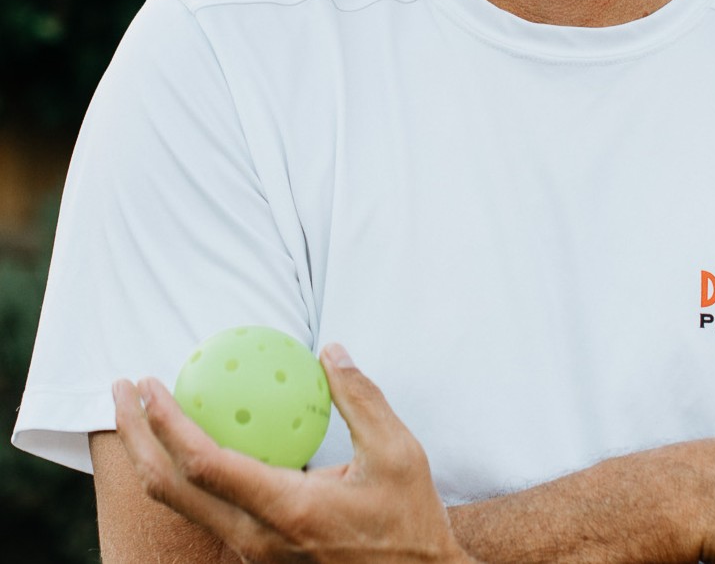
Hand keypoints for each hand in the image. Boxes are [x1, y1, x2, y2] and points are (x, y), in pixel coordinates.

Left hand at [112, 343, 475, 563]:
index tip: (150, 383)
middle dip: (135, 434)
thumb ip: (361, 399)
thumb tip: (330, 351)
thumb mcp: (399, 452)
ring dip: (150, 454)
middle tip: (123, 388)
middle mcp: (254, 538)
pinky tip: (192, 437)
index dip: (167, 422)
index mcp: (286, 510)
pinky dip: (181, 472)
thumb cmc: (409, 521)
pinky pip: (204, 510)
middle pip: (169, 488)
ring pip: (179, 505)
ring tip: (145, 410)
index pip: (204, 464)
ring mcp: (250, 554)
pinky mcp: (255, 555)